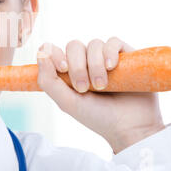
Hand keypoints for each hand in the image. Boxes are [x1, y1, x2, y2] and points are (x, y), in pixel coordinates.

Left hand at [37, 37, 165, 153]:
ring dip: (95, 64)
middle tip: (84, 88)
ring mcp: (105, 58)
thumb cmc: (97, 117)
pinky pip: (113, 42)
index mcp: (68, 72)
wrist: (130, 127)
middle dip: (77, 66)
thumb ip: (48, 81)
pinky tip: (111, 67)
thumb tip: (41, 53)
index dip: (55, 54)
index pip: (55, 50)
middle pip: (74, 46)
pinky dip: (109, 52)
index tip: (62, 69)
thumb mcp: (67, 102)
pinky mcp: (125, 56)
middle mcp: (85, 62)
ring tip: (102, 85)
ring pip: (93, 44)